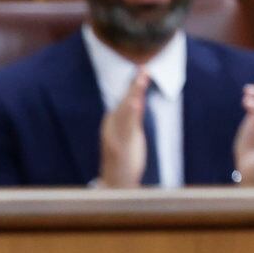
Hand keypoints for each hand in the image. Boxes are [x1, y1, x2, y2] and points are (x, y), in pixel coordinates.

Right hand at [97, 71, 151, 188]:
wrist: (115, 184)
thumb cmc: (123, 160)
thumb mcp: (129, 135)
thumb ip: (132, 118)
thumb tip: (136, 99)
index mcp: (112, 123)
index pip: (125, 100)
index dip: (134, 85)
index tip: (143, 70)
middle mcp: (110, 128)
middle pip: (124, 102)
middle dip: (134, 85)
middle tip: (143, 68)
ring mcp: (114, 136)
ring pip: (125, 111)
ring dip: (133, 94)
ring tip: (140, 79)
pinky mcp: (119, 145)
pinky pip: (127, 126)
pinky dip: (130, 113)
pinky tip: (135, 102)